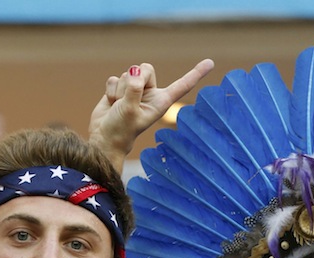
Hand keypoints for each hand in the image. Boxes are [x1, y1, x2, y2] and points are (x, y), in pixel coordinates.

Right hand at [88, 59, 214, 170]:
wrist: (103, 138)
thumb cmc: (120, 130)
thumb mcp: (129, 111)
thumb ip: (134, 90)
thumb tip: (134, 72)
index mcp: (161, 102)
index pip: (182, 85)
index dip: (196, 73)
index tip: (211, 62)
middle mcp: (151, 94)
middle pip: (145, 68)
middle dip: (134, 80)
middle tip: (127, 99)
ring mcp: (135, 91)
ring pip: (128, 73)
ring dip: (120, 89)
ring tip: (118, 105)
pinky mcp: (121, 89)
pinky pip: (114, 78)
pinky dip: (110, 90)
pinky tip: (111, 102)